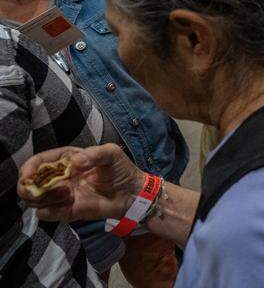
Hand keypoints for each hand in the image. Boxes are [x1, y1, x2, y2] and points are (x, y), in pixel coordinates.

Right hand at [18, 144, 143, 222]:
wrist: (132, 192)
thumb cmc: (121, 169)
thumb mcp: (111, 153)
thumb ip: (93, 154)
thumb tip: (73, 165)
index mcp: (65, 160)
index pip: (37, 162)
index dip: (28, 168)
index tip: (28, 176)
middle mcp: (59, 178)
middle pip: (28, 183)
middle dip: (28, 186)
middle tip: (41, 189)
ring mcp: (61, 196)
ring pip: (34, 200)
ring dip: (43, 197)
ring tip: (67, 192)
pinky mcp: (67, 211)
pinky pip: (47, 214)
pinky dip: (50, 210)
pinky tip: (68, 204)